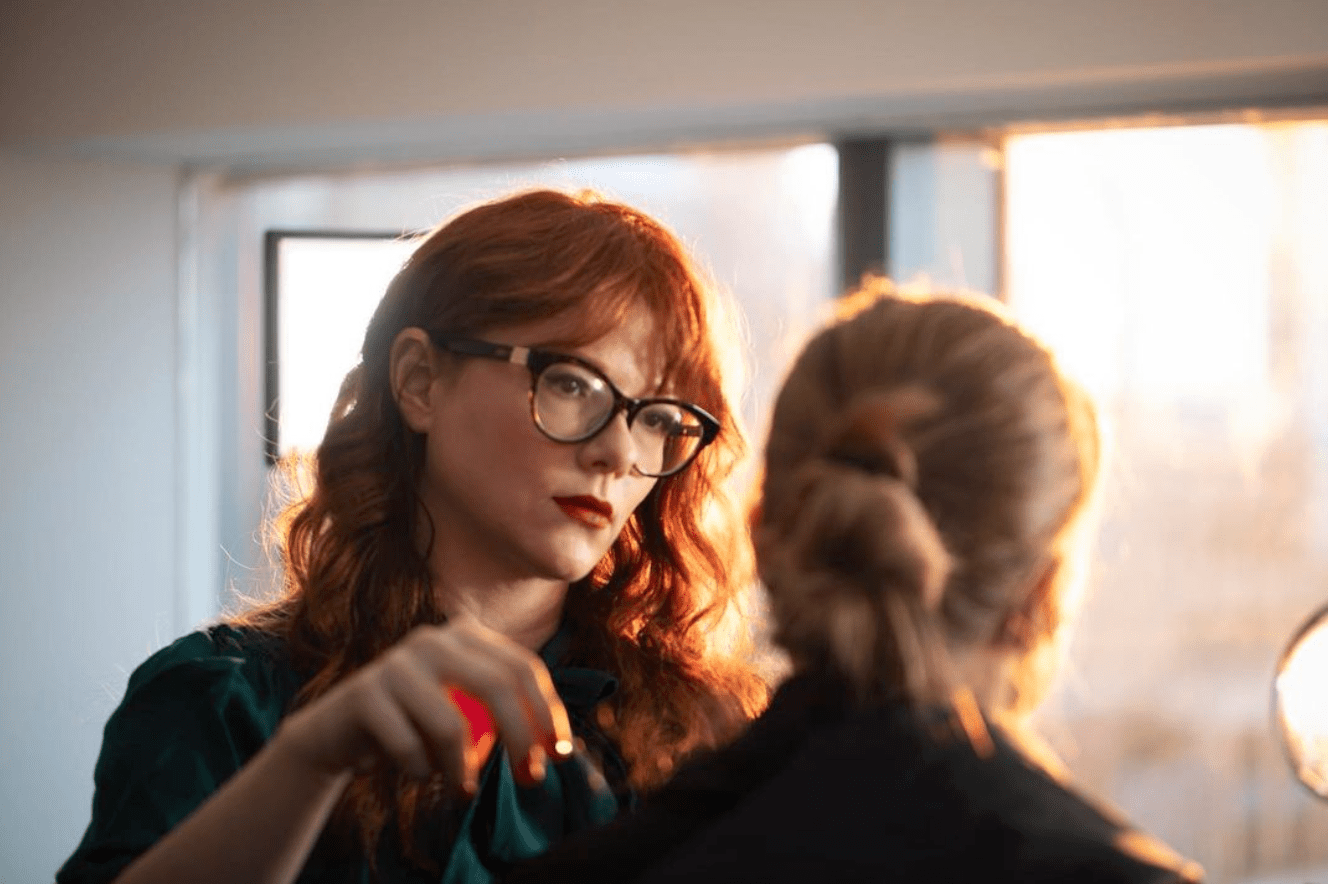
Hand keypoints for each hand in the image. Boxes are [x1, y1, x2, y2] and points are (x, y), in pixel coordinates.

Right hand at [275, 619, 573, 793]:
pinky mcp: (365, 693)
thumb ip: (506, 714)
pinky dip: (422, 772)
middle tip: (530, 778)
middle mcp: (434, 638)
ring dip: (463, 770)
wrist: (338, 733)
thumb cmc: (417, 725)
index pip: (523, 668)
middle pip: (498, 686)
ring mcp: (396, 662)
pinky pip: (409, 747)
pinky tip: (421, 774)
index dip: (548, 712)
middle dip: (521, 739)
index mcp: (465, 634)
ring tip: (463, 789)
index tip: (561, 755)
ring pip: (452, 726)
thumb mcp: (466, 710)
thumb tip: (561, 748)